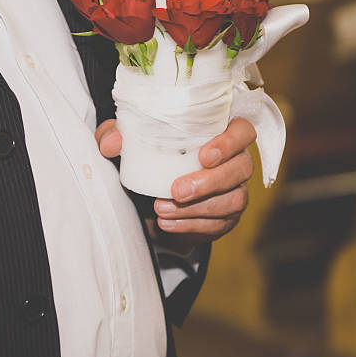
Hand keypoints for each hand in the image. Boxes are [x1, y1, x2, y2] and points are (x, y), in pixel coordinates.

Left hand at [95, 117, 255, 253]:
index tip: (204, 155)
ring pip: (233, 199)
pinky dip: (191, 225)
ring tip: (162, 209)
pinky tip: (168, 223)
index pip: (243, 130)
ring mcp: (236, 189)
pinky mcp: (228, 216)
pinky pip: (219, 224)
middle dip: (209, 181)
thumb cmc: (150, 155)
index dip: (230, 143)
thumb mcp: (129, 142)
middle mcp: (236, 160)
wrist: (150, 194)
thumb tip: (112, 143)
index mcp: (220, 132)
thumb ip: (116, 134)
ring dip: (198, 208)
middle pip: (241, 168)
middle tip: (176, 190)